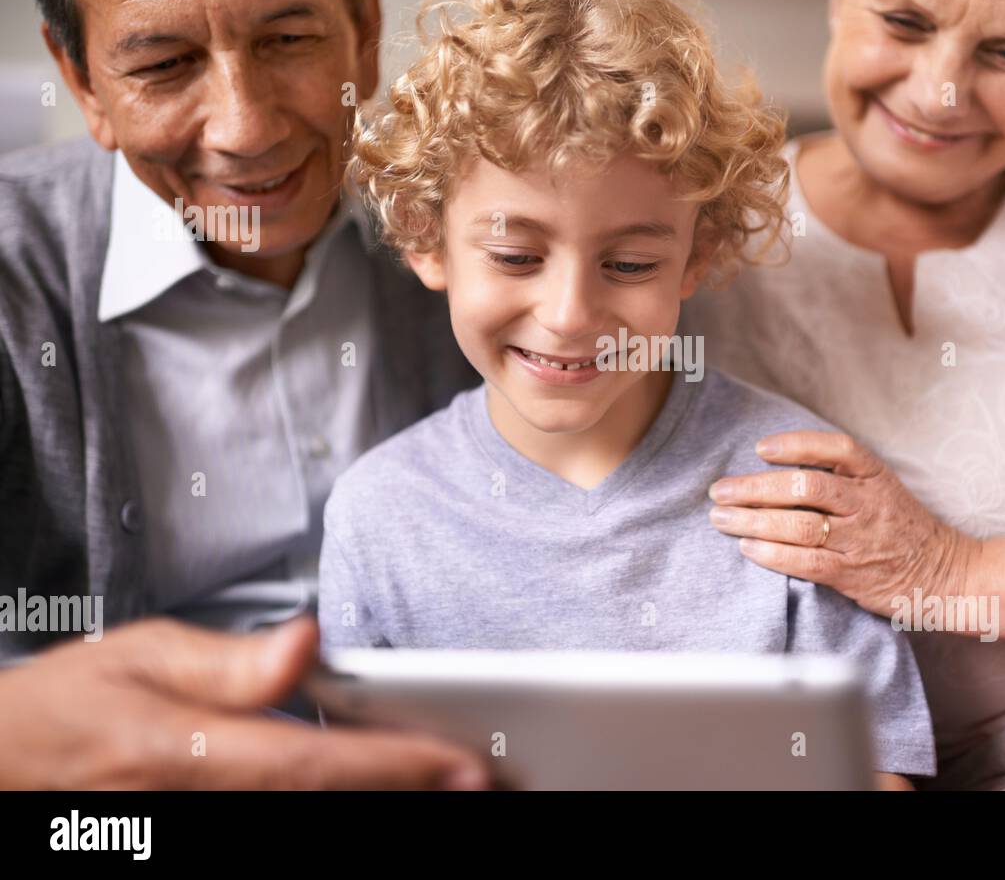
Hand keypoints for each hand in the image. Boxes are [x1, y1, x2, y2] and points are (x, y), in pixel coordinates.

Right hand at [0, 616, 488, 788]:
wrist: (9, 759)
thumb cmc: (69, 705)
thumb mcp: (139, 655)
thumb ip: (229, 661)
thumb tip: (306, 644)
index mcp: (187, 750)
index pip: (312, 763)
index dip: (395, 766)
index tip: (463, 765)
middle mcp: (201, 800)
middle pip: (327, 806)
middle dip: (414, 795)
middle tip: (489, 781)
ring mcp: (201, 825)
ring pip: (313, 823)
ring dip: (390, 806)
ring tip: (456, 789)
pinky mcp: (206, 829)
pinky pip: (286, 825)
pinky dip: (343, 807)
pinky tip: (388, 794)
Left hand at [707, 430, 980, 617]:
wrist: (947, 576)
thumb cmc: (904, 530)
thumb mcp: (882, 491)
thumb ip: (842, 478)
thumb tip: (779, 468)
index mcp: (876, 477)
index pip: (837, 448)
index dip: (796, 444)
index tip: (761, 448)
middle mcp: (868, 504)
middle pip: (806, 485)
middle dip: (756, 487)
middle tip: (720, 490)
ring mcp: (861, 540)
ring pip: (800, 524)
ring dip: (754, 520)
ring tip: (722, 518)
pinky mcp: (853, 574)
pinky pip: (807, 561)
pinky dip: (772, 553)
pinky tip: (747, 547)